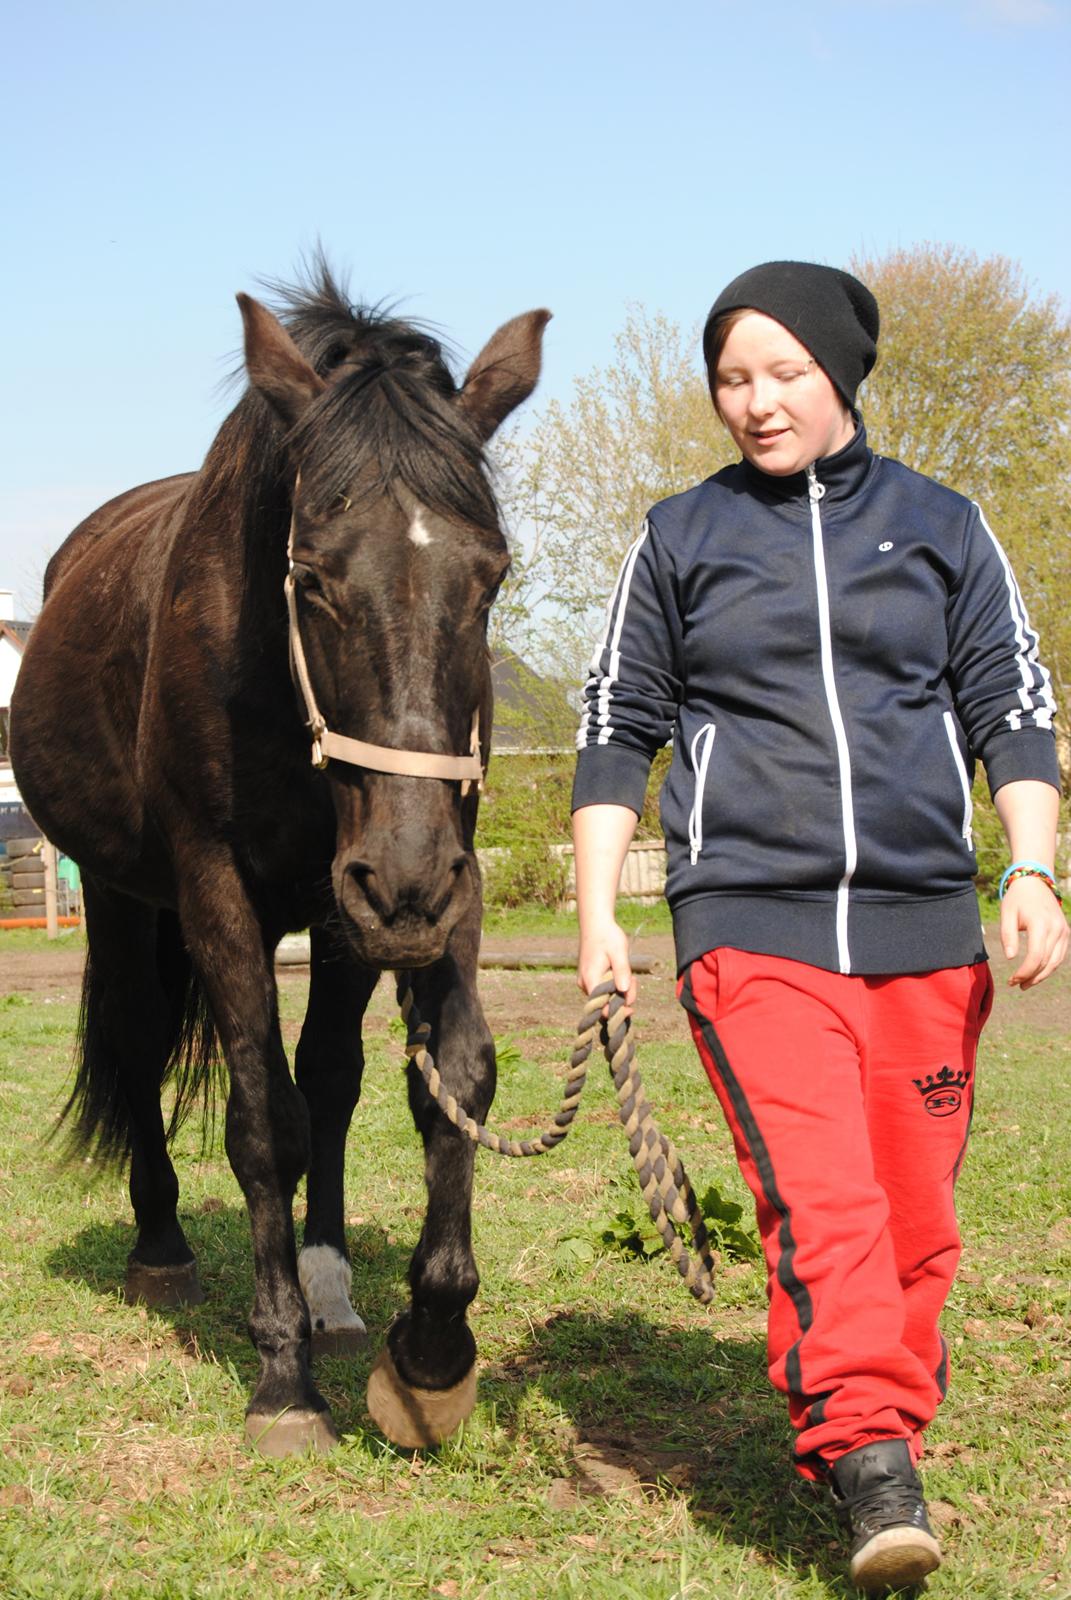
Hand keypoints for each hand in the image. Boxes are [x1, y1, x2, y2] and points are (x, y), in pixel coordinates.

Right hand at [577, 920, 635, 1015]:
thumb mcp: (619, 952)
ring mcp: (585, 982)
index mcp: (590, 980)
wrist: (595, 923)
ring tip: (628, 973)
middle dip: (622, 996)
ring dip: (619, 989)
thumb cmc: (608, 936)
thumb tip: (623, 990)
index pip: (602, 1007)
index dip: (617, 1010)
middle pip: (605, 1003)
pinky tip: (620, 972)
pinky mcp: (588, 979)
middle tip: (634, 980)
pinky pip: (603, 989)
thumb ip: (622, 971)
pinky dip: (614, 985)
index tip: (631, 1006)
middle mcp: (584, 984)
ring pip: (605, 996)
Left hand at [1000, 874, 1068, 988]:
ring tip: (1025, 984)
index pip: (1036, 956)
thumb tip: (1011, 958)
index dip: (1024, 972)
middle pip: (1046, 962)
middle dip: (1031, 977)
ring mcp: (1063, 931)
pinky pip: (1059, 955)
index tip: (1012, 980)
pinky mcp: (1065, 933)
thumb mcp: (1007, 914)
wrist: (1035, 882)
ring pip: (1055, 962)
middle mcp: (1056, 929)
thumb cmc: (1017, 899)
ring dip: (1041, 976)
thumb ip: (1008, 935)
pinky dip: (1049, 967)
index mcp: (1041, 924)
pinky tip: (1036, 973)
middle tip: (1016, 984)